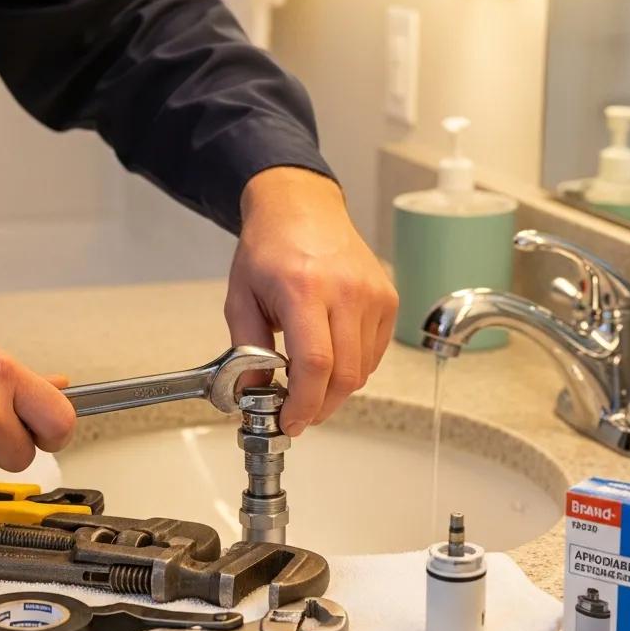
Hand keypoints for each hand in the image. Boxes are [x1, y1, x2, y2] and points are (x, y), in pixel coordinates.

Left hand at [225, 167, 397, 435]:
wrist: (303, 208)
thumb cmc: (269, 249)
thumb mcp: (240, 298)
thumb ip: (246, 351)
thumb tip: (254, 397)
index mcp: (304, 289)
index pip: (315, 364)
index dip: (303, 404)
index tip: (290, 422)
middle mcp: (346, 291)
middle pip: (345, 375)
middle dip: (320, 407)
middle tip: (297, 415)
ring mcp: (373, 295)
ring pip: (362, 370)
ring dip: (336, 390)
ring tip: (309, 384)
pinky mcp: (388, 299)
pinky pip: (374, 354)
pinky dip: (353, 369)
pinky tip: (330, 360)